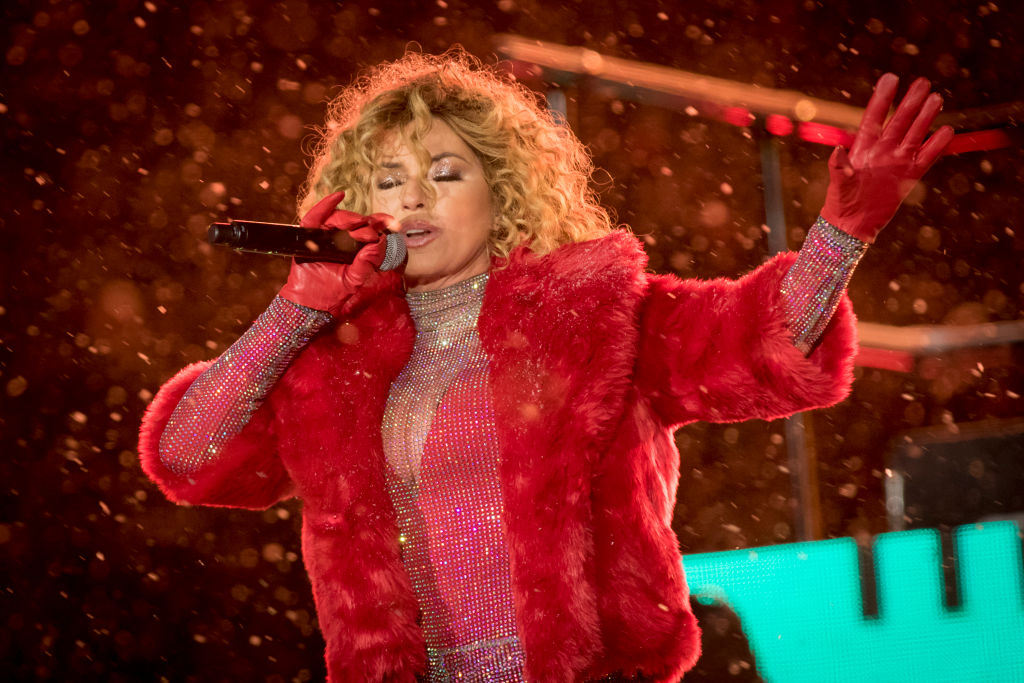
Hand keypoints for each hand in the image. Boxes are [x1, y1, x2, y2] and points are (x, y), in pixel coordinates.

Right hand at [278, 191, 392, 315]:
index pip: (368, 230)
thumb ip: (367, 263)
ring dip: (349, 217)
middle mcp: (339, 238)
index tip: (393, 222)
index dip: (381, 223)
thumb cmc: (332, 292)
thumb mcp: (355, 279)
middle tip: (372, 228)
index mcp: (353, 247)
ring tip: (357, 223)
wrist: (310, 303)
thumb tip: (381, 242)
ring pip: (337, 217)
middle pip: (354, 221)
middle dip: (365, 222)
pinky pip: (315, 217)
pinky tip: (338, 196)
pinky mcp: (307, 235)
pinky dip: (325, 205)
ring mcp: (323, 235)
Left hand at [821, 73, 954, 242]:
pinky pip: (927, 157)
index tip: (891, 78)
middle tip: (923, 83)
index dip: (882, 99)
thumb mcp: (837, 184)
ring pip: (915, 134)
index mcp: (862, 147)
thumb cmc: (840, 202)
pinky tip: (947, 131)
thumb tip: (838, 150)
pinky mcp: (910, 176)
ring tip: (937, 99)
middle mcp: (883, 150)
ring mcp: (897, 161)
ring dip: (926, 118)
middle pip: (899, 121)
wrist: (852, 224)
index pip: (874, 118)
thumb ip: (838, 167)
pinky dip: (937, 145)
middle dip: (910, 102)